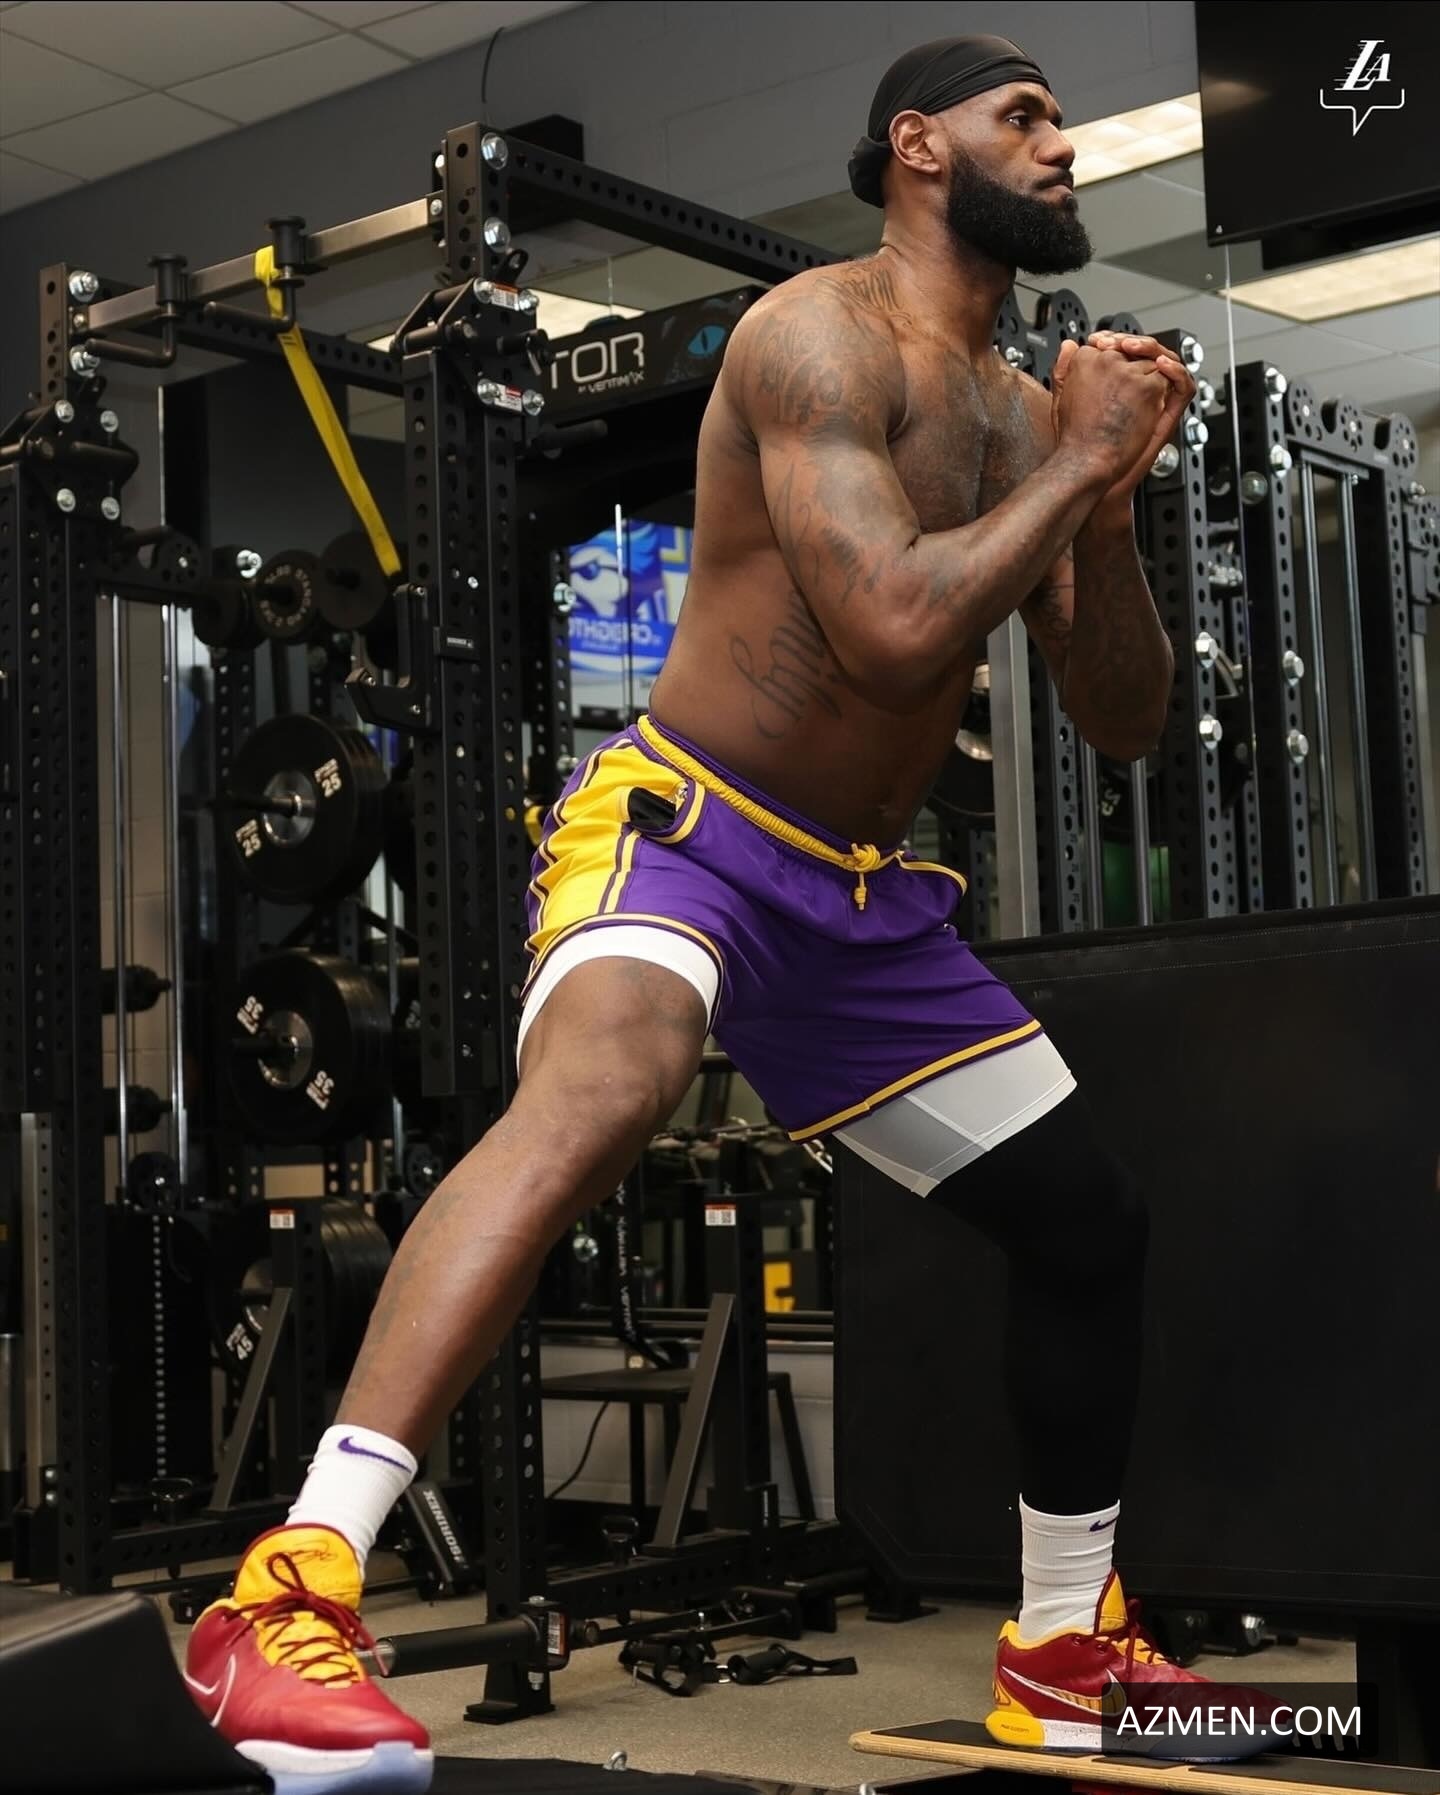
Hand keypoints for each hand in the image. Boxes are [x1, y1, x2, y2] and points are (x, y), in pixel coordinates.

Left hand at [1060, 332, 1196, 517]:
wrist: (1091, 472)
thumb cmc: (1081, 443)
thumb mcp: (1066, 400)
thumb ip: (1068, 372)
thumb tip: (1069, 344)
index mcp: (1121, 385)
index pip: (1129, 351)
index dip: (1117, 339)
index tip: (1098, 339)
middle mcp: (1142, 391)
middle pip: (1150, 352)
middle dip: (1133, 341)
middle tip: (1114, 343)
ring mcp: (1157, 402)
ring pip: (1169, 363)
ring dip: (1153, 350)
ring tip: (1132, 349)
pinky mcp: (1168, 415)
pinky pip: (1184, 387)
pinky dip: (1176, 372)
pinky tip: (1159, 365)